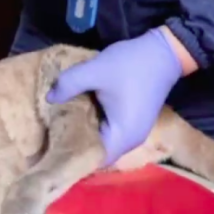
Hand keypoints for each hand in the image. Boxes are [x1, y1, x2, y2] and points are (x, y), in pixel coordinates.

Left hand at [46, 28, 186, 165]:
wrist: (164, 52)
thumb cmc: (131, 64)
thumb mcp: (96, 70)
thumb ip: (69, 84)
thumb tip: (49, 98)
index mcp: (122, 136)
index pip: (92, 161)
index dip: (72, 156)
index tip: (51, 146)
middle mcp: (130, 142)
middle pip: (97, 154)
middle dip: (75, 145)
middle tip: (50, 134)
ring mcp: (134, 134)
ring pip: (103, 143)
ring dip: (85, 135)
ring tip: (60, 125)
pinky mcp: (133, 124)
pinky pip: (109, 134)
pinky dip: (94, 127)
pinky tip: (79, 115)